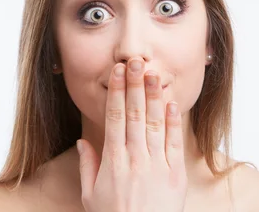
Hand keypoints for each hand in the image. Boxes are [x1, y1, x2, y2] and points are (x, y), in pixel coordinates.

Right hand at [76, 58, 187, 211]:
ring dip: (153, 96)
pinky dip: (172, 122)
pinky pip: (173, 143)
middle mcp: (135, 159)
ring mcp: (157, 165)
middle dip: (134, 85)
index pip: (115, 118)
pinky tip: (171, 104)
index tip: (117, 72)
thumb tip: (83, 141)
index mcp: (113, 161)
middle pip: (135, 114)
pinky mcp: (175, 174)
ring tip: (152, 73)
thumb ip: (87, 166)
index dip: (117, 92)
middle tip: (134, 62)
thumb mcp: (90, 196)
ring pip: (155, 123)